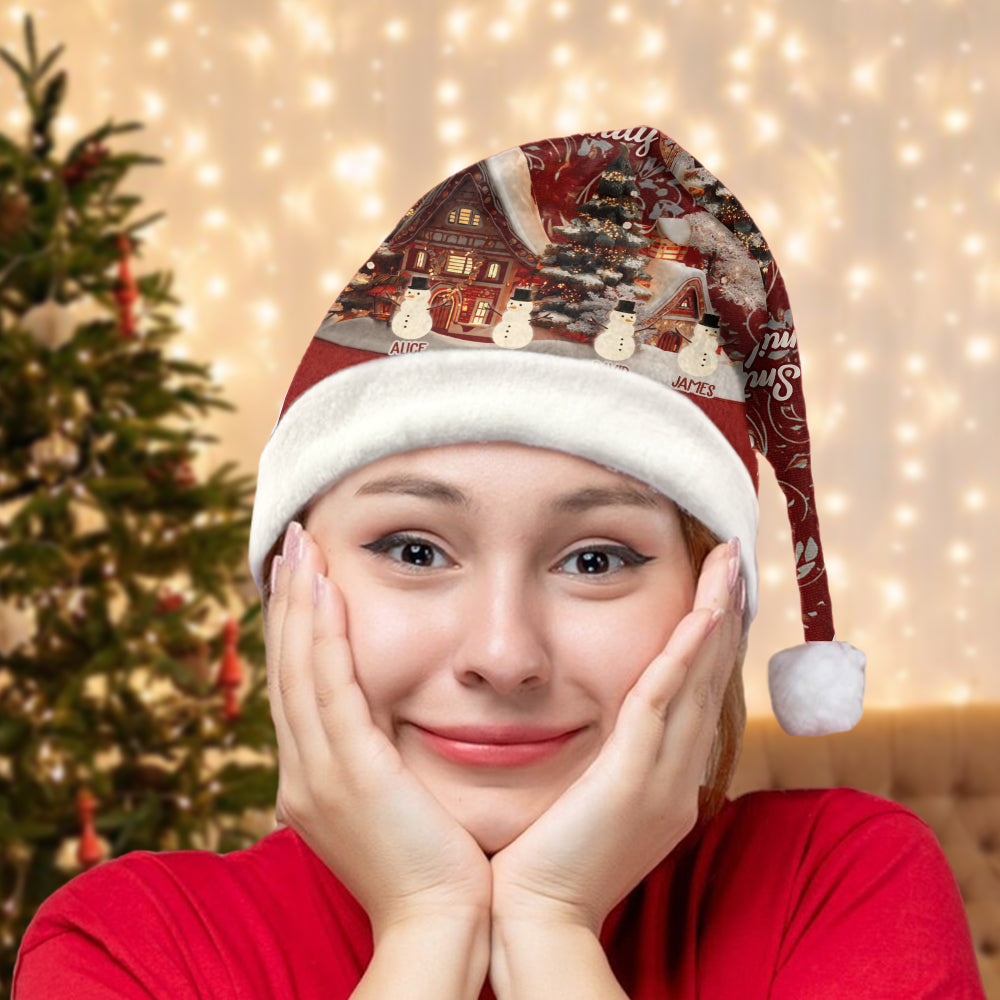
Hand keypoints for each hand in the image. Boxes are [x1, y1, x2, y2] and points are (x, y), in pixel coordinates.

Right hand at [265, 522, 491, 939]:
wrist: (440, 925)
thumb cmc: (435, 867)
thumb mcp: (395, 806)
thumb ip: (380, 764)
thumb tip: (387, 734)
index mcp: (311, 778)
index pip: (296, 686)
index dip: (294, 628)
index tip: (300, 579)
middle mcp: (302, 769)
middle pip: (286, 667)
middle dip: (287, 601)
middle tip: (290, 544)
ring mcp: (319, 770)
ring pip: (298, 668)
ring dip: (298, 602)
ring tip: (299, 547)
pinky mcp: (349, 768)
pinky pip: (328, 686)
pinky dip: (321, 634)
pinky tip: (324, 589)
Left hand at [489, 538, 743, 934]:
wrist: (535, 921)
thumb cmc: (546, 862)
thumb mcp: (588, 804)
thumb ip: (604, 764)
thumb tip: (597, 730)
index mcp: (668, 782)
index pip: (694, 696)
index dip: (709, 641)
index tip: (714, 593)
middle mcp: (678, 776)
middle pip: (708, 679)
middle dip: (723, 615)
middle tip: (732, 561)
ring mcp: (661, 779)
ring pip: (696, 681)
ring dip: (714, 617)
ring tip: (727, 566)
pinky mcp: (631, 779)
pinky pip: (662, 702)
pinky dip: (684, 654)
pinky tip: (702, 613)